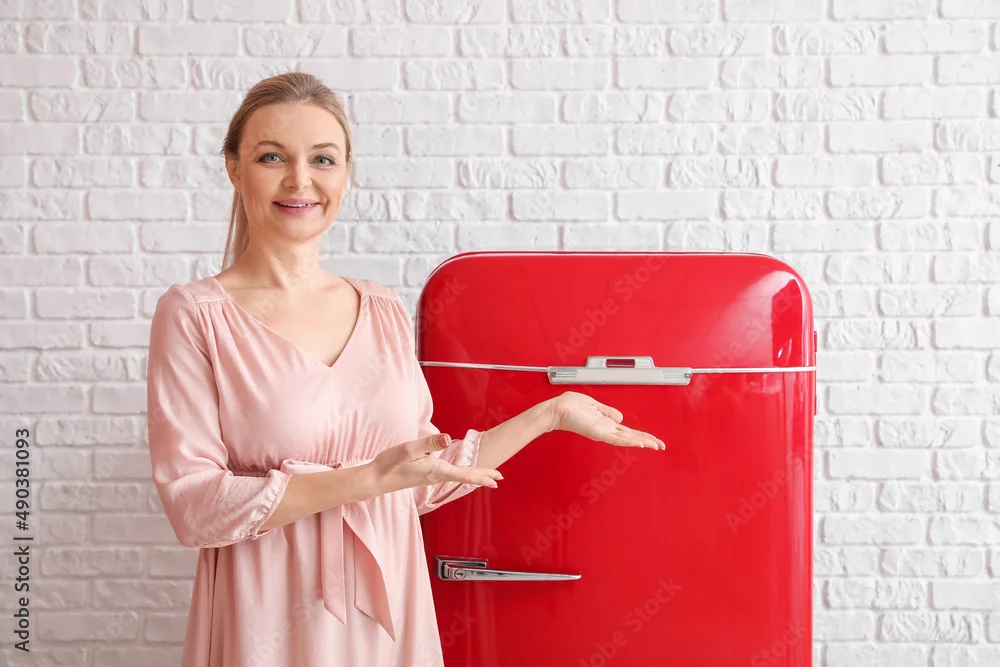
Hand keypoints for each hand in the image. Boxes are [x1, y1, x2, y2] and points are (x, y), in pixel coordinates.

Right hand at [371, 433, 503, 494]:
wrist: (375, 480)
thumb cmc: (389, 464)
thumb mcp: (408, 449)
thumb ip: (427, 444)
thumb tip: (446, 439)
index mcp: (435, 470)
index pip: (463, 474)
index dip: (481, 476)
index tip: (496, 480)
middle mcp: (436, 475)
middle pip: (464, 476)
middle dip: (482, 476)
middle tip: (500, 478)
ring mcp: (431, 475)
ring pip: (456, 473)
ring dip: (472, 474)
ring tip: (487, 475)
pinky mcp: (425, 473)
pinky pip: (447, 471)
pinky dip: (459, 472)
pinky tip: (460, 469)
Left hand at [549, 391, 664, 449]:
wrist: (557, 409)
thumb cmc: (570, 406)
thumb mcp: (594, 405)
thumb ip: (608, 412)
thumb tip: (620, 417)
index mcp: (606, 422)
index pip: (628, 430)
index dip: (642, 434)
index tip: (653, 438)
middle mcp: (606, 429)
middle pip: (631, 436)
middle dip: (647, 440)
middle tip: (661, 446)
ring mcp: (602, 432)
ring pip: (627, 438)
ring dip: (642, 442)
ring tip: (655, 446)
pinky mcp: (598, 433)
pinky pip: (616, 438)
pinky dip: (629, 441)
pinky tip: (639, 443)